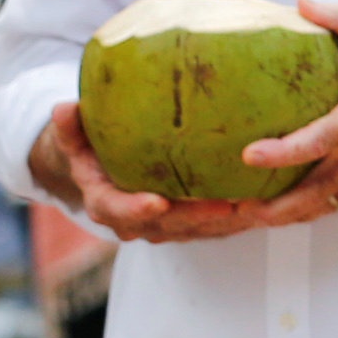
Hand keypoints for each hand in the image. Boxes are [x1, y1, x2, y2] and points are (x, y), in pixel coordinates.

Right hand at [32, 102, 272, 243]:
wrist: (107, 174)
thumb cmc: (93, 151)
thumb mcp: (77, 139)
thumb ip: (72, 128)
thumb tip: (64, 107)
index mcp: (107, 203)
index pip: (118, 211)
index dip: (135, 210)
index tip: (155, 202)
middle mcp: (140, 222)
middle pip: (171, 226)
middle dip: (198, 218)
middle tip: (227, 205)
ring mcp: (171, 226)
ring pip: (203, 230)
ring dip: (231, 222)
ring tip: (259, 205)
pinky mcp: (197, 224)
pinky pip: (224, 224)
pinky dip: (246, 216)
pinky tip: (273, 200)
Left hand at [226, 0, 337, 220]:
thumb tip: (301, 3)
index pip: (318, 140)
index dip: (281, 153)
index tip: (248, 156)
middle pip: (315, 193)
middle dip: (272, 209)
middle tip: (234, 212)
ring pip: (327, 206)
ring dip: (289, 216)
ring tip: (251, 218)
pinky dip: (317, 208)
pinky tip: (292, 208)